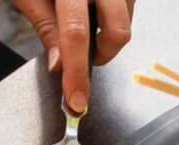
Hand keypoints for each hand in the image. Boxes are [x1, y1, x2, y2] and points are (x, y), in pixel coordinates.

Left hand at [14, 0, 134, 114]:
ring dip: (109, 34)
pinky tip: (96, 8)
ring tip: (86, 21)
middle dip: (103, 54)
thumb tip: (60, 66)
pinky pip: (130, 6)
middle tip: (83, 58)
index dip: (76, 74)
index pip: (75, 35)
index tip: (77, 102)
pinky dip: (115, 16)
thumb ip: (47, 27)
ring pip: (128, 21)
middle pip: (118, 31)